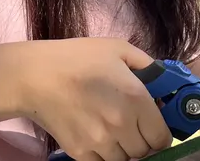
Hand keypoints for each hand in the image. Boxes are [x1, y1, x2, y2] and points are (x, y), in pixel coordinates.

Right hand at [20, 38, 172, 160]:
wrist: (36, 76)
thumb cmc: (78, 58)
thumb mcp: (119, 49)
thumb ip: (148, 65)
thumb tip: (163, 83)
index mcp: (136, 99)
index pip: (162, 137)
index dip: (160, 133)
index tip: (154, 125)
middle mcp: (121, 125)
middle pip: (144, 151)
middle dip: (142, 139)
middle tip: (132, 125)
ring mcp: (99, 142)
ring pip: (124, 160)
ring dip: (123, 148)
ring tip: (112, 129)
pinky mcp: (79, 153)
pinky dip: (104, 155)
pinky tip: (96, 136)